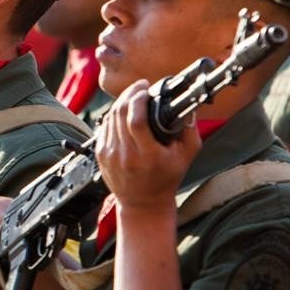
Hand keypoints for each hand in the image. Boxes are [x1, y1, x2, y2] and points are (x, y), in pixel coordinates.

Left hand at [95, 80, 200, 217]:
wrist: (142, 203)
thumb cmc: (166, 179)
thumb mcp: (186, 157)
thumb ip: (190, 131)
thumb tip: (186, 107)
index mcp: (147, 156)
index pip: (136, 120)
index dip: (138, 99)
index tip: (146, 89)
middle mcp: (125, 155)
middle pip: (120, 114)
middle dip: (130, 93)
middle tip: (141, 86)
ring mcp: (109, 155)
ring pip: (110, 117)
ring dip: (121, 101)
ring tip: (134, 95)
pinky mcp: (100, 154)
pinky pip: (104, 126)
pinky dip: (114, 114)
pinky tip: (124, 111)